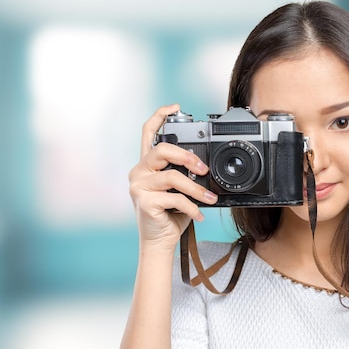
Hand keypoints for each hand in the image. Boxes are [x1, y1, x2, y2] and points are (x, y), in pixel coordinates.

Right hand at [129, 104, 217, 252]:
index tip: (176, 107)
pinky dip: (191, 206)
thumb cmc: (169, 214)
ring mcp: (138, 186)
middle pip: (162, 150)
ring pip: (172, 177)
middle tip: (203, 169)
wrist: (158, 241)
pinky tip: (199, 213)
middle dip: (187, 157)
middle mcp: (139, 171)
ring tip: (210, 198)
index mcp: (147, 164)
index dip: (160, 116)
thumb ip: (183, 174)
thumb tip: (204, 168)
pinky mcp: (143, 202)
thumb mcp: (177, 190)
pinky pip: (174, 198)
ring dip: (196, 189)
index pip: (148, 132)